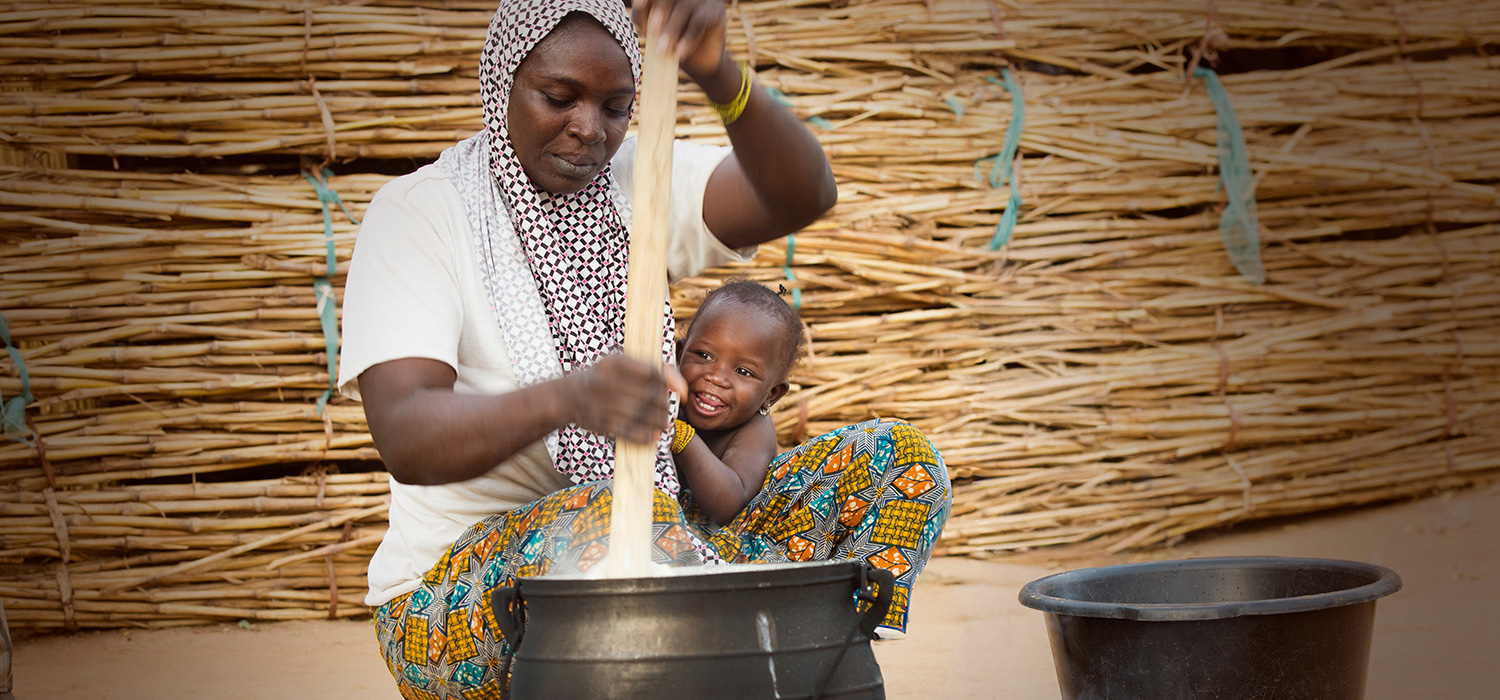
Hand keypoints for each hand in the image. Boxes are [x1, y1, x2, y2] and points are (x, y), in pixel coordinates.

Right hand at [564, 354, 686, 444]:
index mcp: (614, 362)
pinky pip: (628, 431)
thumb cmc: (604, 378)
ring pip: (640, 415)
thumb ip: (653, 369)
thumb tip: (682, 389)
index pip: (652, 372)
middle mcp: (605, 380)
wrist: (567, 396)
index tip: (675, 393)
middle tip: (668, 413)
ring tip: (663, 425)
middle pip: (648, 395)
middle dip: (664, 407)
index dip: (668, 384)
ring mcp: (600, 402)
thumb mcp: (622, 364)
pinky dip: (644, 436)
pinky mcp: (599, 422)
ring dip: (657, 423)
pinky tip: (651, 436)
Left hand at [631, 0, 727, 79]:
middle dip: (660, 12)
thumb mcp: (651, 29)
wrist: (698, 61)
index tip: (640, 5)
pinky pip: (700, 21)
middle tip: (651, 30)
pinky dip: (688, 38)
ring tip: (663, 51)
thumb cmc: (671, 41)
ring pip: (685, 7)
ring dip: (672, 30)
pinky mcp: (717, 11)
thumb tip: (639, 4)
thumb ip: (643, 15)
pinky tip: (680, 53)